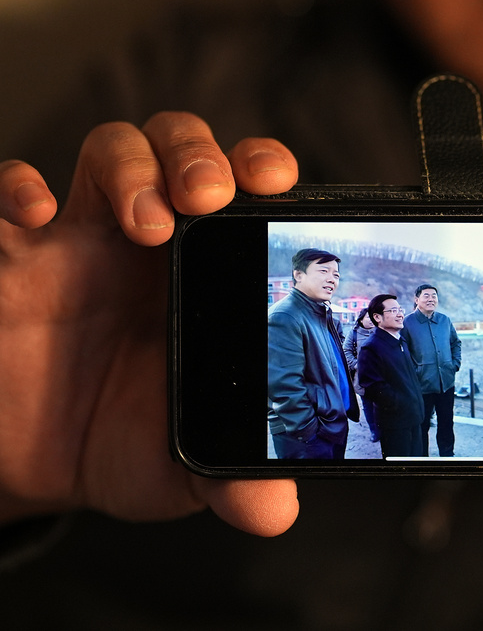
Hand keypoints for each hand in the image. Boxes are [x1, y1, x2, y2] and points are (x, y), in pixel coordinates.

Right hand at [0, 112, 300, 536]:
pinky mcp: (10, 254)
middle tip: (210, 194)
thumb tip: (275, 509)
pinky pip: (4, 194)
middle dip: (199, 155)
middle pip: (182, 150)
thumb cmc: (120, 440)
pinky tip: (36, 209)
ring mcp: (79, 237)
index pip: (245, 193)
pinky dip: (14, 186)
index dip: (261, 169)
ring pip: (111, 152)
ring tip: (147, 221)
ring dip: (132, 167)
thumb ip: (229, 480)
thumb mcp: (178, 466)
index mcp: (208, 273)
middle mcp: (151, 240)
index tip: (277, 181)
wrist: (34, 460)